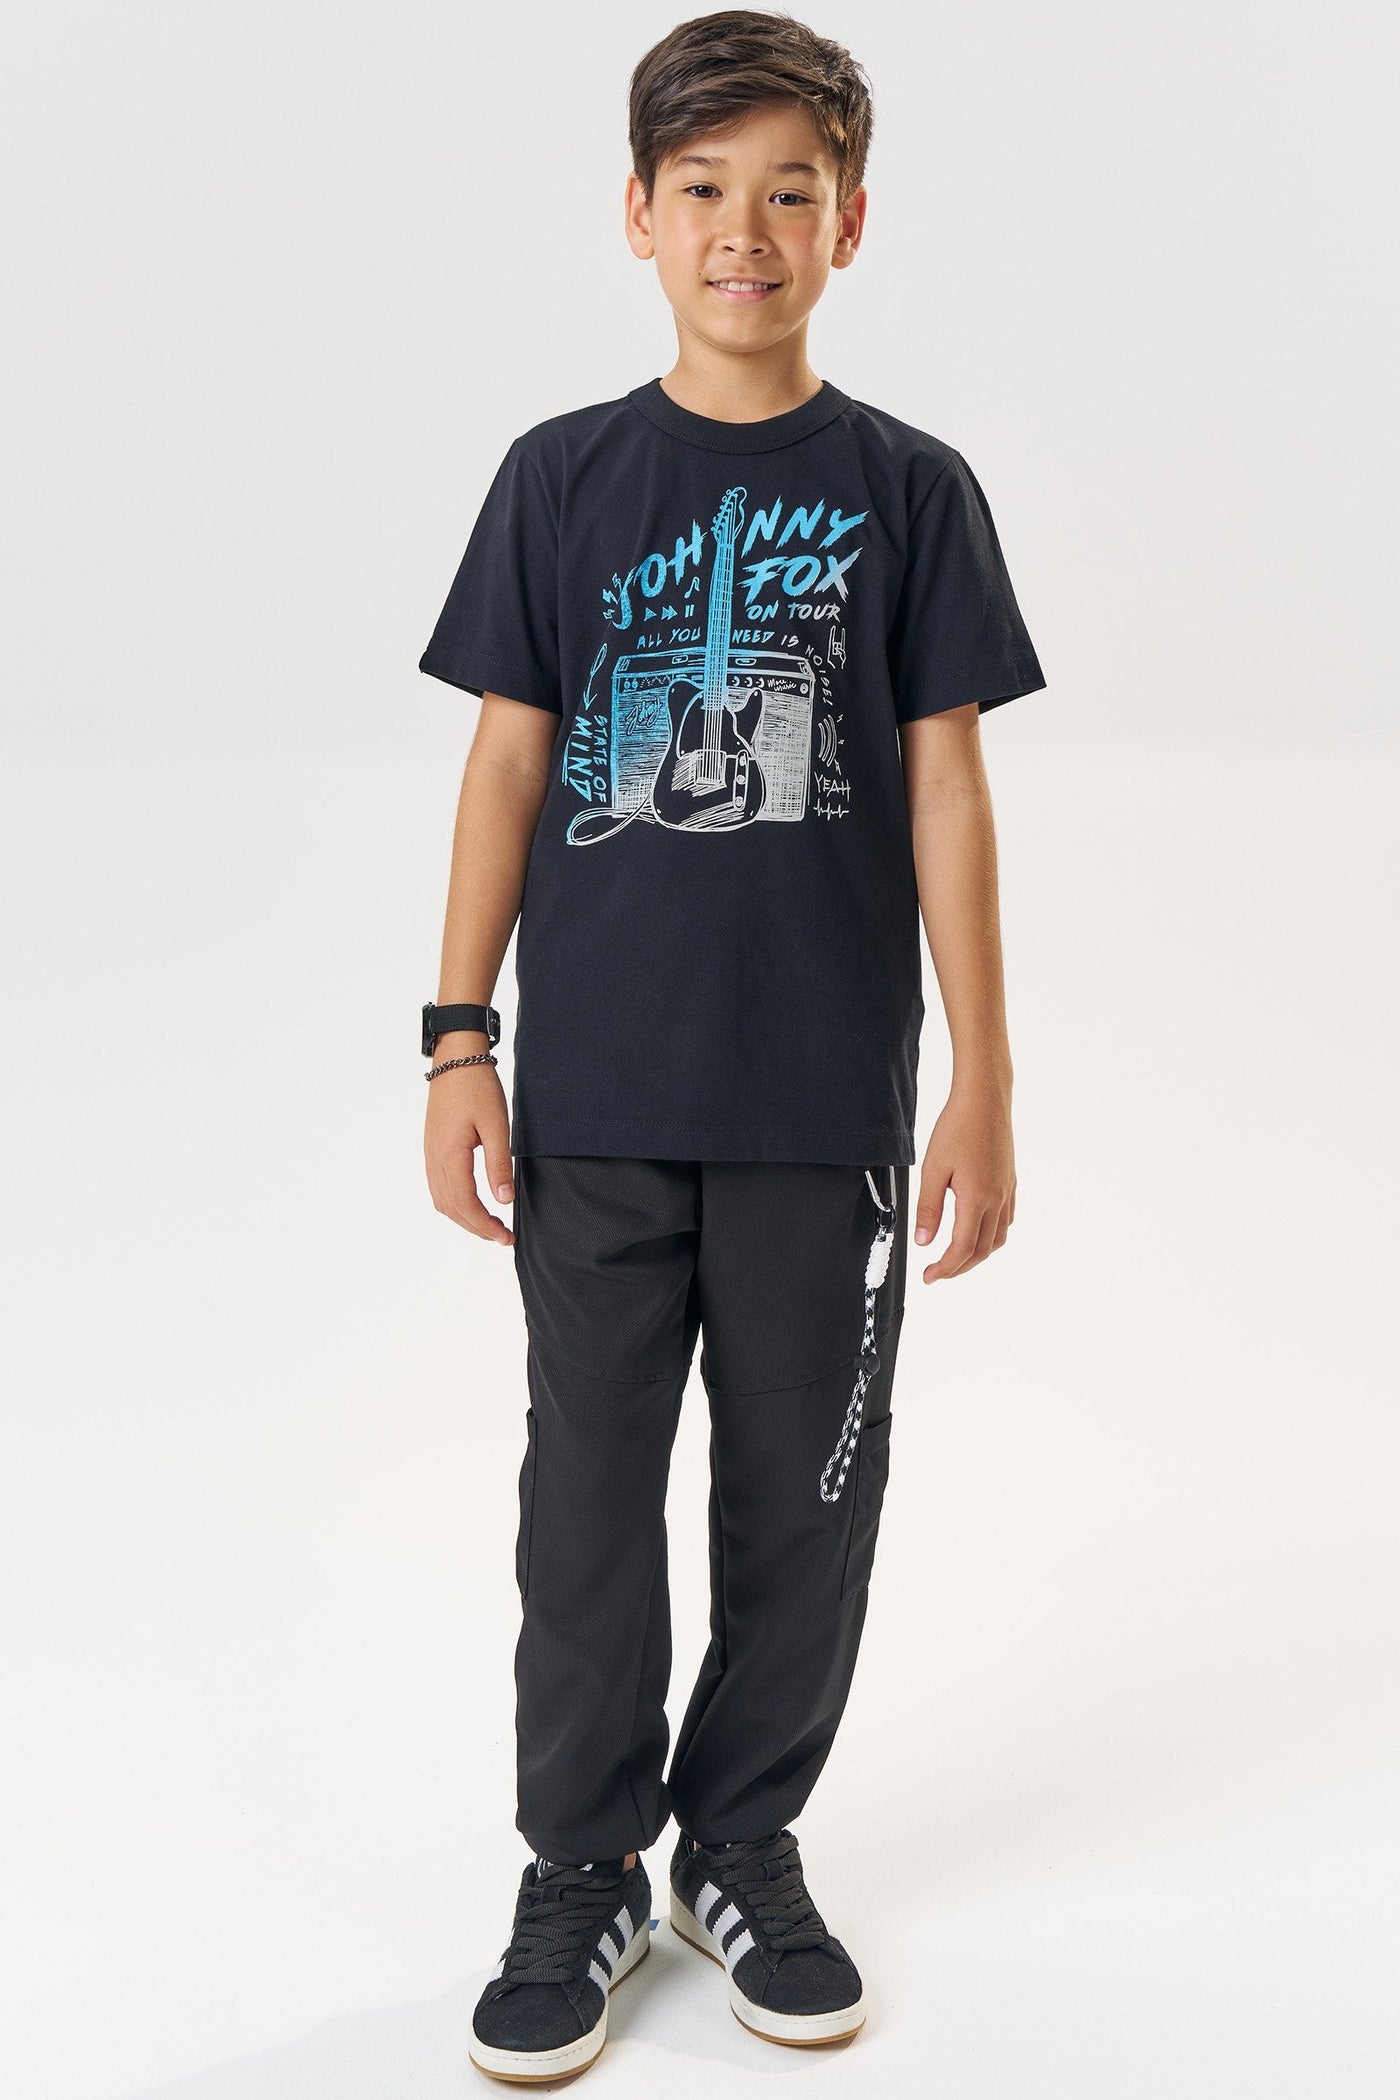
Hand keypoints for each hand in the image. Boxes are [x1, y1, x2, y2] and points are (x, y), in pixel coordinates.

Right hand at [424, 1062, 514, 1246]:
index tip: (505, 1237)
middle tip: (502, 1237)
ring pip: (442, 1200)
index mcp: (450, 1155)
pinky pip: (438, 1186)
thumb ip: (499, 1164)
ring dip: (464, 1218)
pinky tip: (472, 1203)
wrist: (456, 1058)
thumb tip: (504, 1200)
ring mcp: (430, 1154)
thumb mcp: (497, 1125)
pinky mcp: (432, 1148)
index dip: (485, 1226)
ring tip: (489, 1225)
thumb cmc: (478, 1087)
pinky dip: (454, 1203)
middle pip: (451, 1208)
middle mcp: (434, 1158)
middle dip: (476, 1227)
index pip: (465, 1204)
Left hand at [913, 1078, 1015, 1281]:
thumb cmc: (958, 1127)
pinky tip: (977, 1230)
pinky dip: (991, 1235)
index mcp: (976, 1199)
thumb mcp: (933, 1168)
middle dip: (959, 1267)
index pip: (961, 1249)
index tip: (929, 1277)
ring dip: (977, 1254)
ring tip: (956, 1257)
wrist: (985, 1100)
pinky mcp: (1010, 1182)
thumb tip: (923, 1241)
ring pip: (997, 1238)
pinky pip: (1005, 1220)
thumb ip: (928, 1208)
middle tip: (938, 1272)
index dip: (945, 1268)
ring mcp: (1007, 1191)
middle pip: (982, 1250)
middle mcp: (997, 1200)